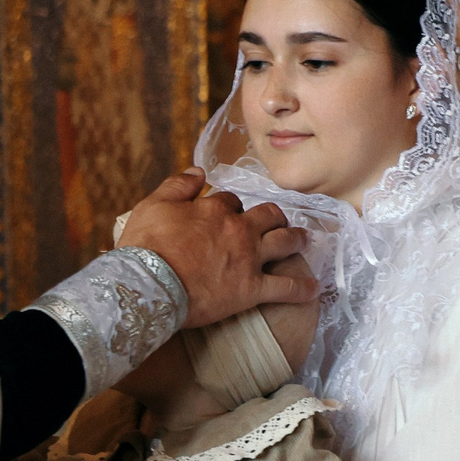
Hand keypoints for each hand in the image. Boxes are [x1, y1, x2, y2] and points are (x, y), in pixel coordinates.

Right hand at [117, 170, 316, 327]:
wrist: (149, 284)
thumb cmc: (145, 247)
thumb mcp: (153, 205)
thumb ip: (177, 185)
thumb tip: (198, 171)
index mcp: (214, 209)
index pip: (231, 201)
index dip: (230, 207)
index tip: (226, 214)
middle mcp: (238, 229)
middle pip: (267, 215)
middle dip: (273, 216)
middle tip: (276, 221)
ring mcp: (249, 259)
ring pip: (284, 242)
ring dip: (296, 239)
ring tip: (303, 239)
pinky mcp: (252, 289)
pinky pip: (285, 288)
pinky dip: (301, 288)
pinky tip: (313, 289)